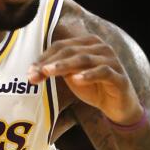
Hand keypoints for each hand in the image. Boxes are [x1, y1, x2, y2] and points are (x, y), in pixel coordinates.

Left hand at [27, 34, 143, 125]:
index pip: (61, 46)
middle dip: (50, 62)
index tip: (30, 71)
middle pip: (71, 51)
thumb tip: (32, 72)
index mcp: (88, 43)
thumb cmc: (93, 88)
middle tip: (35, 73)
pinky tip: (77, 79)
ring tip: (49, 72)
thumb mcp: (72, 77)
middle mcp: (100, 47)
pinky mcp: (119, 76)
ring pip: (85, 59)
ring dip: (64, 65)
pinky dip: (89, 75)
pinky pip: (103, 72)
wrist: (117, 106)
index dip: (44, 57)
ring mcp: (111, 60)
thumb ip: (57, 71)